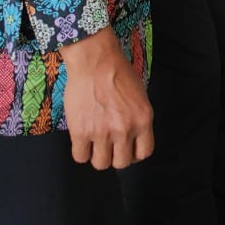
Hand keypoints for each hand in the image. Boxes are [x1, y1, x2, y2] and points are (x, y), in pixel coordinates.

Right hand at [60, 27, 153, 169]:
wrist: (95, 60)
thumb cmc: (118, 72)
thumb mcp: (140, 95)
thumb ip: (137, 118)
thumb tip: (132, 137)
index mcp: (143, 120)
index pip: (144, 153)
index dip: (134, 154)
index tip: (127, 149)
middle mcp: (125, 129)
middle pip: (122, 163)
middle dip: (115, 156)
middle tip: (109, 145)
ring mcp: (102, 132)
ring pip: (101, 164)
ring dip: (97, 155)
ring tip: (94, 142)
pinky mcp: (81, 132)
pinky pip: (80, 157)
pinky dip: (81, 152)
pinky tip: (82, 140)